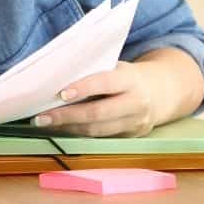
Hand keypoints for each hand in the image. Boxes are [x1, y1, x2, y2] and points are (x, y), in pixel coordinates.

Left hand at [32, 61, 157, 136]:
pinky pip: (101, 137)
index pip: (105, 83)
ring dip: (68, 127)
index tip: (60, 93)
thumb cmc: (126, 76)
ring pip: (97, 129)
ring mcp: (135, 123)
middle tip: (41, 116)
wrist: (161, 92)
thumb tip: (57, 77)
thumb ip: (94, 71)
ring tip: (45, 122)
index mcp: (131, 80)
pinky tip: (61, 127)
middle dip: (67, 115)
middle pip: (98, 113)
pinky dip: (78, 132)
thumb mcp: (116, 67)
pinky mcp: (130, 136)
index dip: (83, 88)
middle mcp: (136, 103)